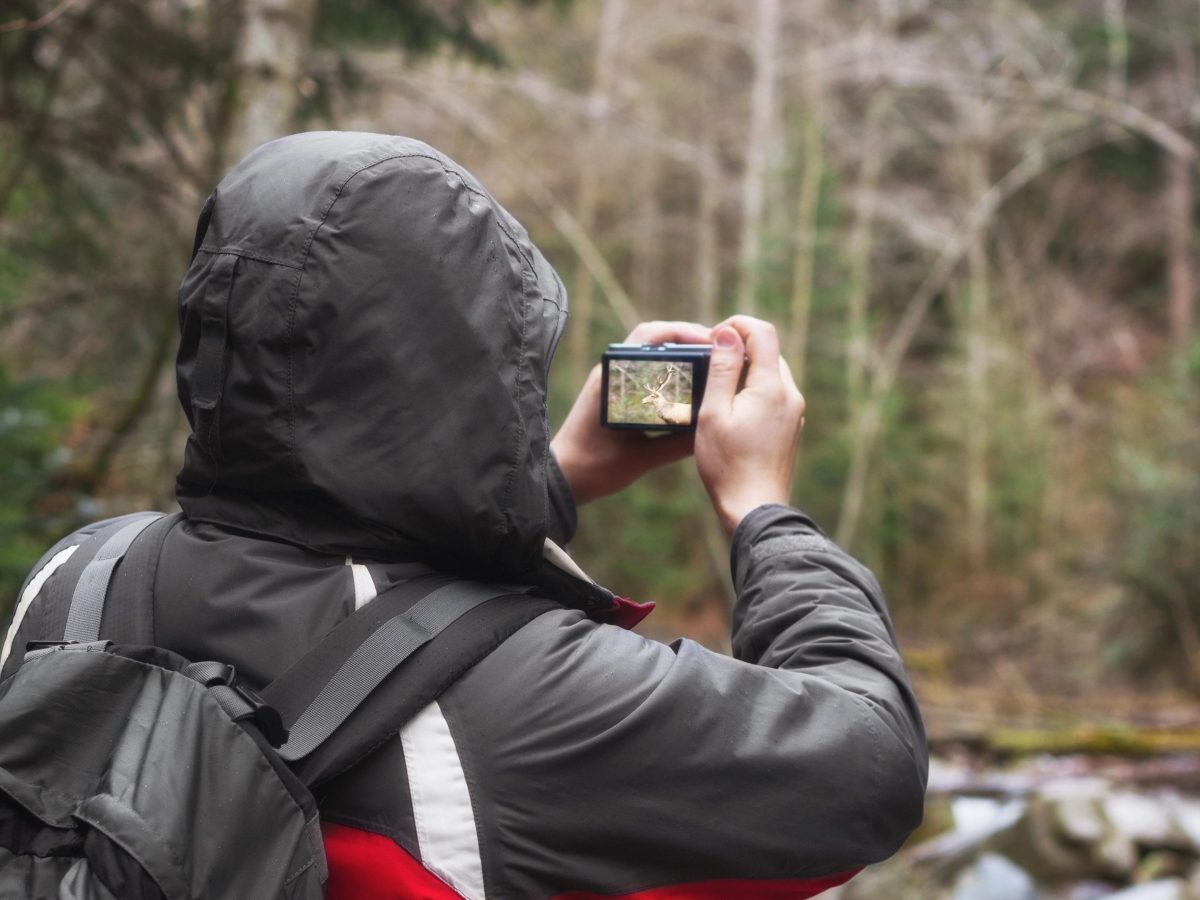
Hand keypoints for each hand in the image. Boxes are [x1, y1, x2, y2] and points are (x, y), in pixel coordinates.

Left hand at [551, 320, 710, 505]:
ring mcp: (610, 380)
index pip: (650, 337)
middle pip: (653, 337)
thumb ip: (678, 446)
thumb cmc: (593, 469)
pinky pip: (645, 370)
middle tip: (718, 350)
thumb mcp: (641, 459)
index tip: (711, 343)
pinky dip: (668, 369)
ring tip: (710, 362)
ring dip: (679, 351)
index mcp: (612, 379)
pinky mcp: (613, 392)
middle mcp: (610, 372)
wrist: (561, 479)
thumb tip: (714, 429)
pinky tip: (689, 382)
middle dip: (687, 338)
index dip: (684, 332)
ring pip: (650, 352)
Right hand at [695, 316, 805, 534]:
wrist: (754, 508)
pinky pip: (774, 395)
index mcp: (772, 386)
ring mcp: (794, 412)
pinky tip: (732, 411)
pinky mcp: (791, 428)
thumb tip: (727, 333)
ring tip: (717, 389)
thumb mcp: (714, 413)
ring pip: (772, 373)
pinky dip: (754, 390)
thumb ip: (721, 369)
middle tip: (709, 362)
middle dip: (740, 348)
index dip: (736, 325)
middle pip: (769, 351)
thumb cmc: (727, 464)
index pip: (762, 332)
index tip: (712, 339)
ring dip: (746, 370)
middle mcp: (790, 395)